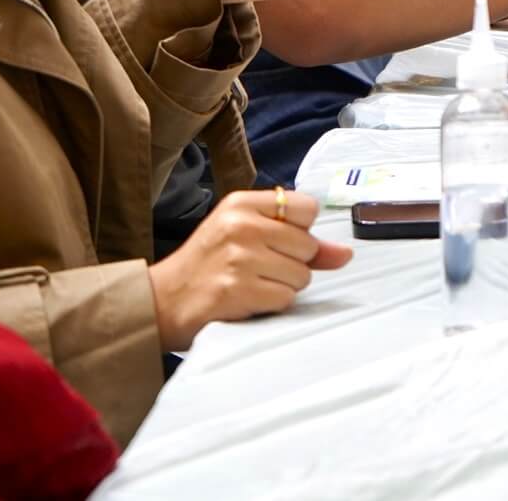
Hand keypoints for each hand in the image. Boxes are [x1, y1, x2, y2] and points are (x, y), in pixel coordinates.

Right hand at [147, 188, 352, 352]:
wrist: (162, 301)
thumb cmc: (208, 266)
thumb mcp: (247, 237)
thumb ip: (298, 240)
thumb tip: (346, 254)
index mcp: (243, 203)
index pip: (307, 208)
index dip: (300, 231)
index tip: (276, 242)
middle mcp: (241, 225)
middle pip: (308, 246)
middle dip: (292, 264)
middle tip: (258, 269)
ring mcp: (239, 258)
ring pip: (301, 275)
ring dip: (282, 287)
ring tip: (251, 284)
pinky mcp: (237, 290)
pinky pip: (285, 299)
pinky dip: (271, 305)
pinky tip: (247, 300)